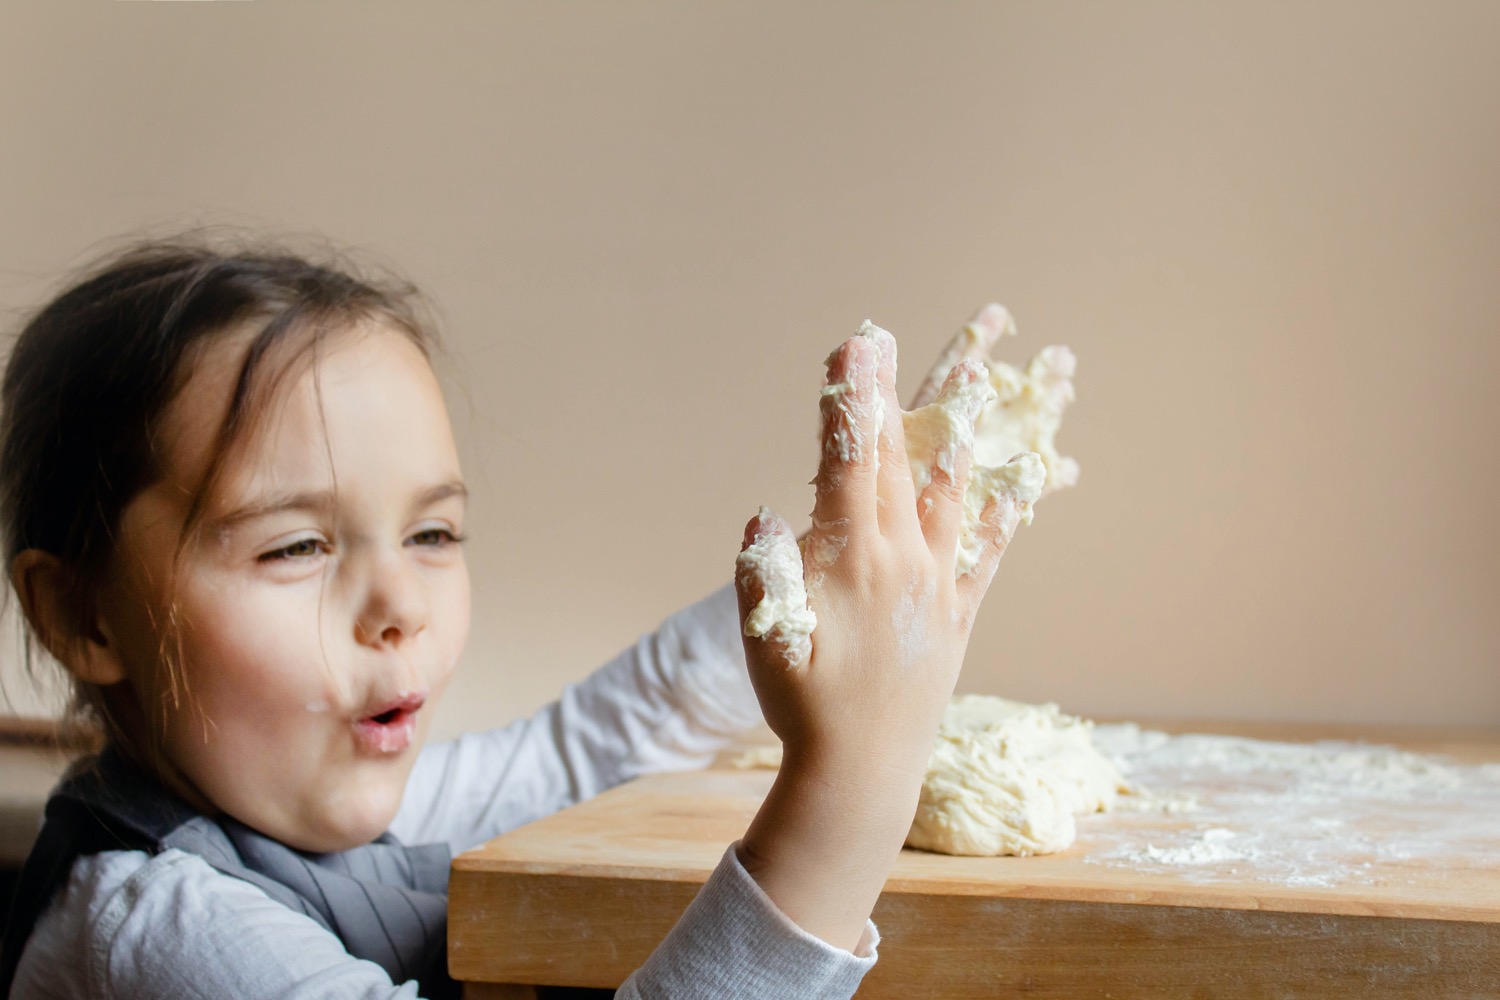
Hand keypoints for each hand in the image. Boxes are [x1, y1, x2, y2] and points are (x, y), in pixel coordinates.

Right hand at [731, 323, 1024, 950]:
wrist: (862, 770)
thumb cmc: (802, 705)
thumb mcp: (766, 639)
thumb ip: (767, 573)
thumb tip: (768, 516)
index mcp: (855, 558)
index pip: (851, 459)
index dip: (854, 397)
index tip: (858, 342)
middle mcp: (907, 557)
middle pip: (907, 453)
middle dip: (903, 386)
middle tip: (906, 328)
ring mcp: (941, 578)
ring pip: (963, 480)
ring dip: (984, 418)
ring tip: (1007, 362)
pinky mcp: (961, 605)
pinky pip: (995, 540)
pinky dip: (1016, 498)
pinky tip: (1043, 464)